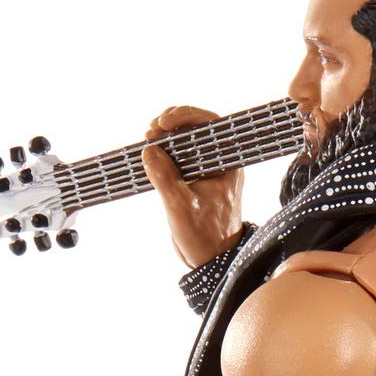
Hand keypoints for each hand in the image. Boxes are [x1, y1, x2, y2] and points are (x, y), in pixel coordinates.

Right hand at [143, 105, 243, 269]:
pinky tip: (149, 152)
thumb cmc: (205, 237)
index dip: (187, 116)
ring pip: (186, 140)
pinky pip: (178, 156)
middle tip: (152, 129)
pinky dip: (163, 151)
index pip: (211, 125)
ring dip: (166, 136)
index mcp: (227, 164)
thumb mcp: (180, 207)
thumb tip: (149, 151)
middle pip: (196, 127)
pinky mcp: (192, 178)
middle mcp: (219, 162)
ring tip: (147, 139)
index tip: (165, 122)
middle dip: (172, 123)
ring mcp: (205, 169)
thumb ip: (164, 177)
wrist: (210, 260)